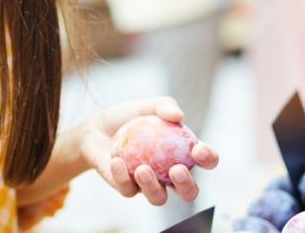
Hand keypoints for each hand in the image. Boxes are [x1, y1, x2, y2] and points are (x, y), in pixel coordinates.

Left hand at [79, 97, 218, 205]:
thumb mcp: (147, 105)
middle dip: (187, 186)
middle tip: (176, 170)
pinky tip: (117, 162)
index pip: (205, 161)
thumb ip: (164, 106)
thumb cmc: (128, 116)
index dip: (208, 159)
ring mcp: (149, 185)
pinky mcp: (126, 189)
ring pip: (159, 198)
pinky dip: (122, 176)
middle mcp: (169, 175)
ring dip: (153, 187)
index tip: (198, 150)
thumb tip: (178, 116)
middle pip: (188, 191)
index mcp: (183, 154)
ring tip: (143, 168)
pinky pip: (127, 189)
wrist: (96, 128)